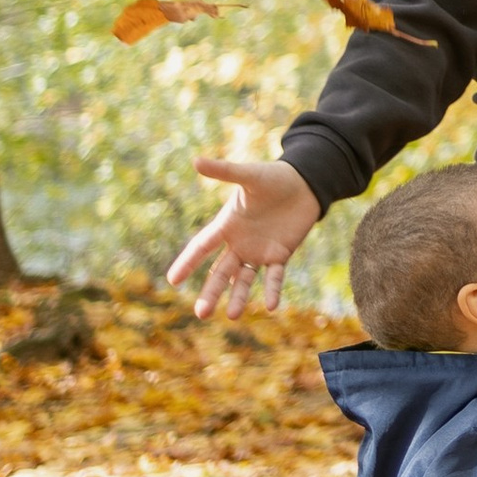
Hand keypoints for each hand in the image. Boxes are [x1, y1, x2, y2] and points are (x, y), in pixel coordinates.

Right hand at [167, 154, 322, 318]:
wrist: (303, 183)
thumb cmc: (273, 177)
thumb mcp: (248, 176)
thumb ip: (224, 171)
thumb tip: (196, 160)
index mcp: (226, 225)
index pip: (202, 247)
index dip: (188, 263)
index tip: (172, 280)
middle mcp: (238, 242)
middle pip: (220, 272)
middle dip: (211, 292)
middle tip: (200, 314)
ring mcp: (258, 251)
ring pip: (243, 279)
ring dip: (238, 297)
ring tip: (233, 316)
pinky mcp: (279, 254)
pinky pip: (274, 276)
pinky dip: (272, 290)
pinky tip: (271, 306)